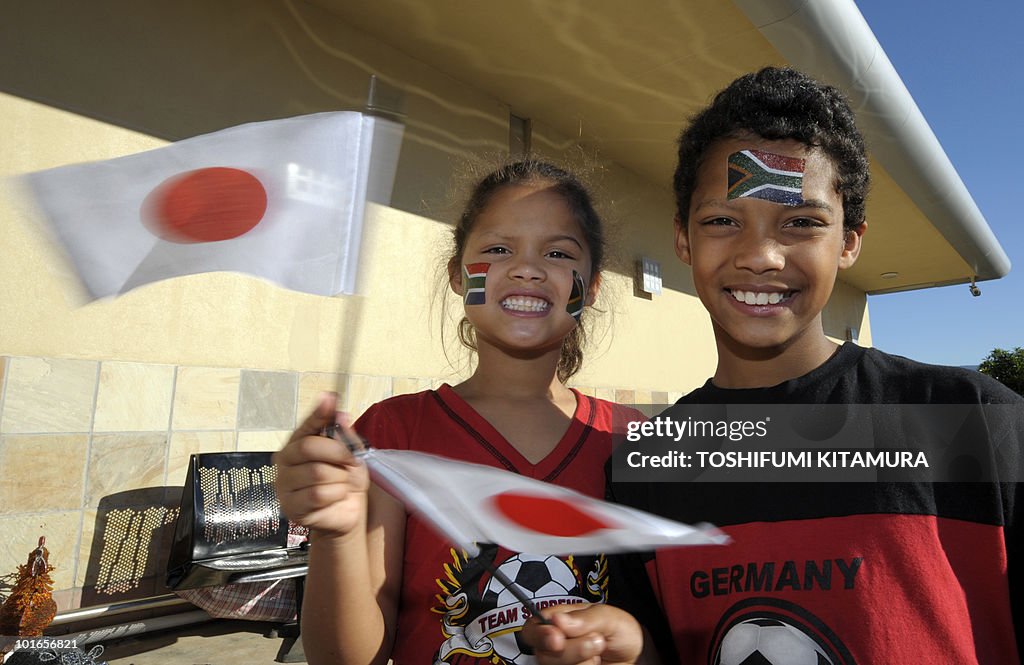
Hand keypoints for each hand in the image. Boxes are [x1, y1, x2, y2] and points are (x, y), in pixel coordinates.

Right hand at [273, 393, 370, 538]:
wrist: (346, 512)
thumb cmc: (345, 480)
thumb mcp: (351, 454)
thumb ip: (344, 434)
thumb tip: (340, 413)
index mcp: (297, 443)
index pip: (307, 424)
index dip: (319, 413)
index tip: (330, 399)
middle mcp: (285, 461)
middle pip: (309, 447)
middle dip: (338, 453)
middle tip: (351, 461)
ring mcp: (284, 485)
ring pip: (317, 473)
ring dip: (340, 479)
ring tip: (342, 483)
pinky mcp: (291, 507)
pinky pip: (319, 495)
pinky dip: (336, 494)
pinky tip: (335, 497)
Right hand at [522, 603, 645, 664]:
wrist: (635, 655)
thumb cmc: (618, 631)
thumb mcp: (608, 617)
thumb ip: (584, 618)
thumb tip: (556, 620)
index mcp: (556, 622)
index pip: (532, 629)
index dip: (540, 635)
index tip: (557, 639)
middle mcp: (554, 646)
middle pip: (543, 655)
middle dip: (572, 650)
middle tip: (596, 641)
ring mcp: (561, 663)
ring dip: (584, 661)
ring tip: (599, 650)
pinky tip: (596, 663)